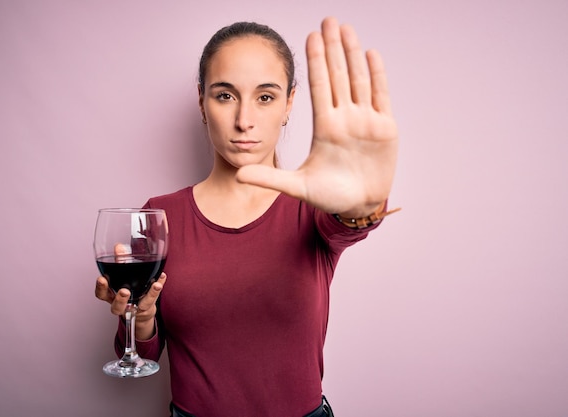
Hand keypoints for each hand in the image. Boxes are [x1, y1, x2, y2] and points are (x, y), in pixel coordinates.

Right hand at [95, 272, 166, 339]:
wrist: (140, 313)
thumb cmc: (128, 294)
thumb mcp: (119, 280)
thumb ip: (119, 265)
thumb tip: (118, 249)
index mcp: (111, 297)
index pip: (102, 294)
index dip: (101, 288)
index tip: (102, 279)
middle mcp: (123, 306)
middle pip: (117, 307)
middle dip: (120, 299)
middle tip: (124, 291)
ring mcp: (137, 308)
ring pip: (142, 305)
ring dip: (149, 294)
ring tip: (156, 285)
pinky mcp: (148, 307)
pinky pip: (155, 298)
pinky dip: (159, 286)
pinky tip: (162, 276)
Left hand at [236, 17, 397, 216]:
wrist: (358, 207)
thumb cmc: (329, 197)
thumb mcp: (298, 187)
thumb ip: (269, 178)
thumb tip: (236, 176)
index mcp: (325, 127)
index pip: (319, 87)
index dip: (316, 62)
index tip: (309, 37)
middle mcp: (344, 118)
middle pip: (338, 76)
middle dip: (332, 48)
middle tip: (328, 19)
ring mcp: (365, 121)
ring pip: (358, 79)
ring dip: (352, 54)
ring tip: (346, 29)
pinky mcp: (385, 128)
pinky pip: (381, 96)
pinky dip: (377, 75)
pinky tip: (370, 53)